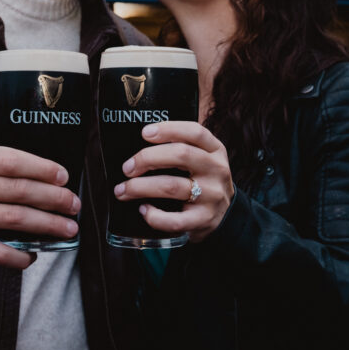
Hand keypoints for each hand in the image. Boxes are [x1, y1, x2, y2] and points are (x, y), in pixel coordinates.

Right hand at [0, 147, 79, 268]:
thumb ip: (3, 168)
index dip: (42, 168)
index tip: (64, 177)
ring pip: (15, 219)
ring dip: (47, 224)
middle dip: (54, 198)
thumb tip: (50, 180)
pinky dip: (21, 255)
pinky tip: (34, 254)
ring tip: (68, 228)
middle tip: (73, 204)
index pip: (12, 161)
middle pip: (19, 191)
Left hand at [113, 121, 233, 242]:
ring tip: (123, 190)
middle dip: (147, 158)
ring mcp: (212, 196)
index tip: (145, 133)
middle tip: (127, 167)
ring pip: (172, 186)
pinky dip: (154, 216)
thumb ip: (182, 147)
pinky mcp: (204, 220)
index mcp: (215, 150)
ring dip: (140, 187)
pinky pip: (175, 220)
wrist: (226, 215)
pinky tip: (144, 210)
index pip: (195, 132)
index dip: (168, 129)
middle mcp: (216, 170)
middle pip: (180, 155)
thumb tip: (139, 144)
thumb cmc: (204, 181)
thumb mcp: (203, 159)